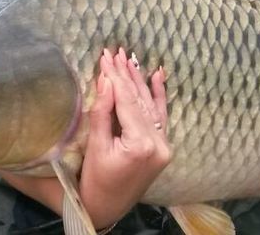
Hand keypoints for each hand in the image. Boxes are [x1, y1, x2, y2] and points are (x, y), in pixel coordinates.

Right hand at [78, 48, 171, 225]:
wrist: (107, 207)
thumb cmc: (95, 180)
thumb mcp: (95, 146)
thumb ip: (102, 112)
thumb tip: (106, 80)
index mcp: (141, 144)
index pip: (126, 101)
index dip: (115, 77)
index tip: (105, 57)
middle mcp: (158, 143)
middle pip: (138, 100)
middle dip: (125, 75)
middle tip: (115, 52)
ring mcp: (164, 145)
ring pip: (150, 105)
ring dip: (139, 81)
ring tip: (130, 58)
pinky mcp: (164, 146)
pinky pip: (161, 116)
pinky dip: (159, 95)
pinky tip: (157, 75)